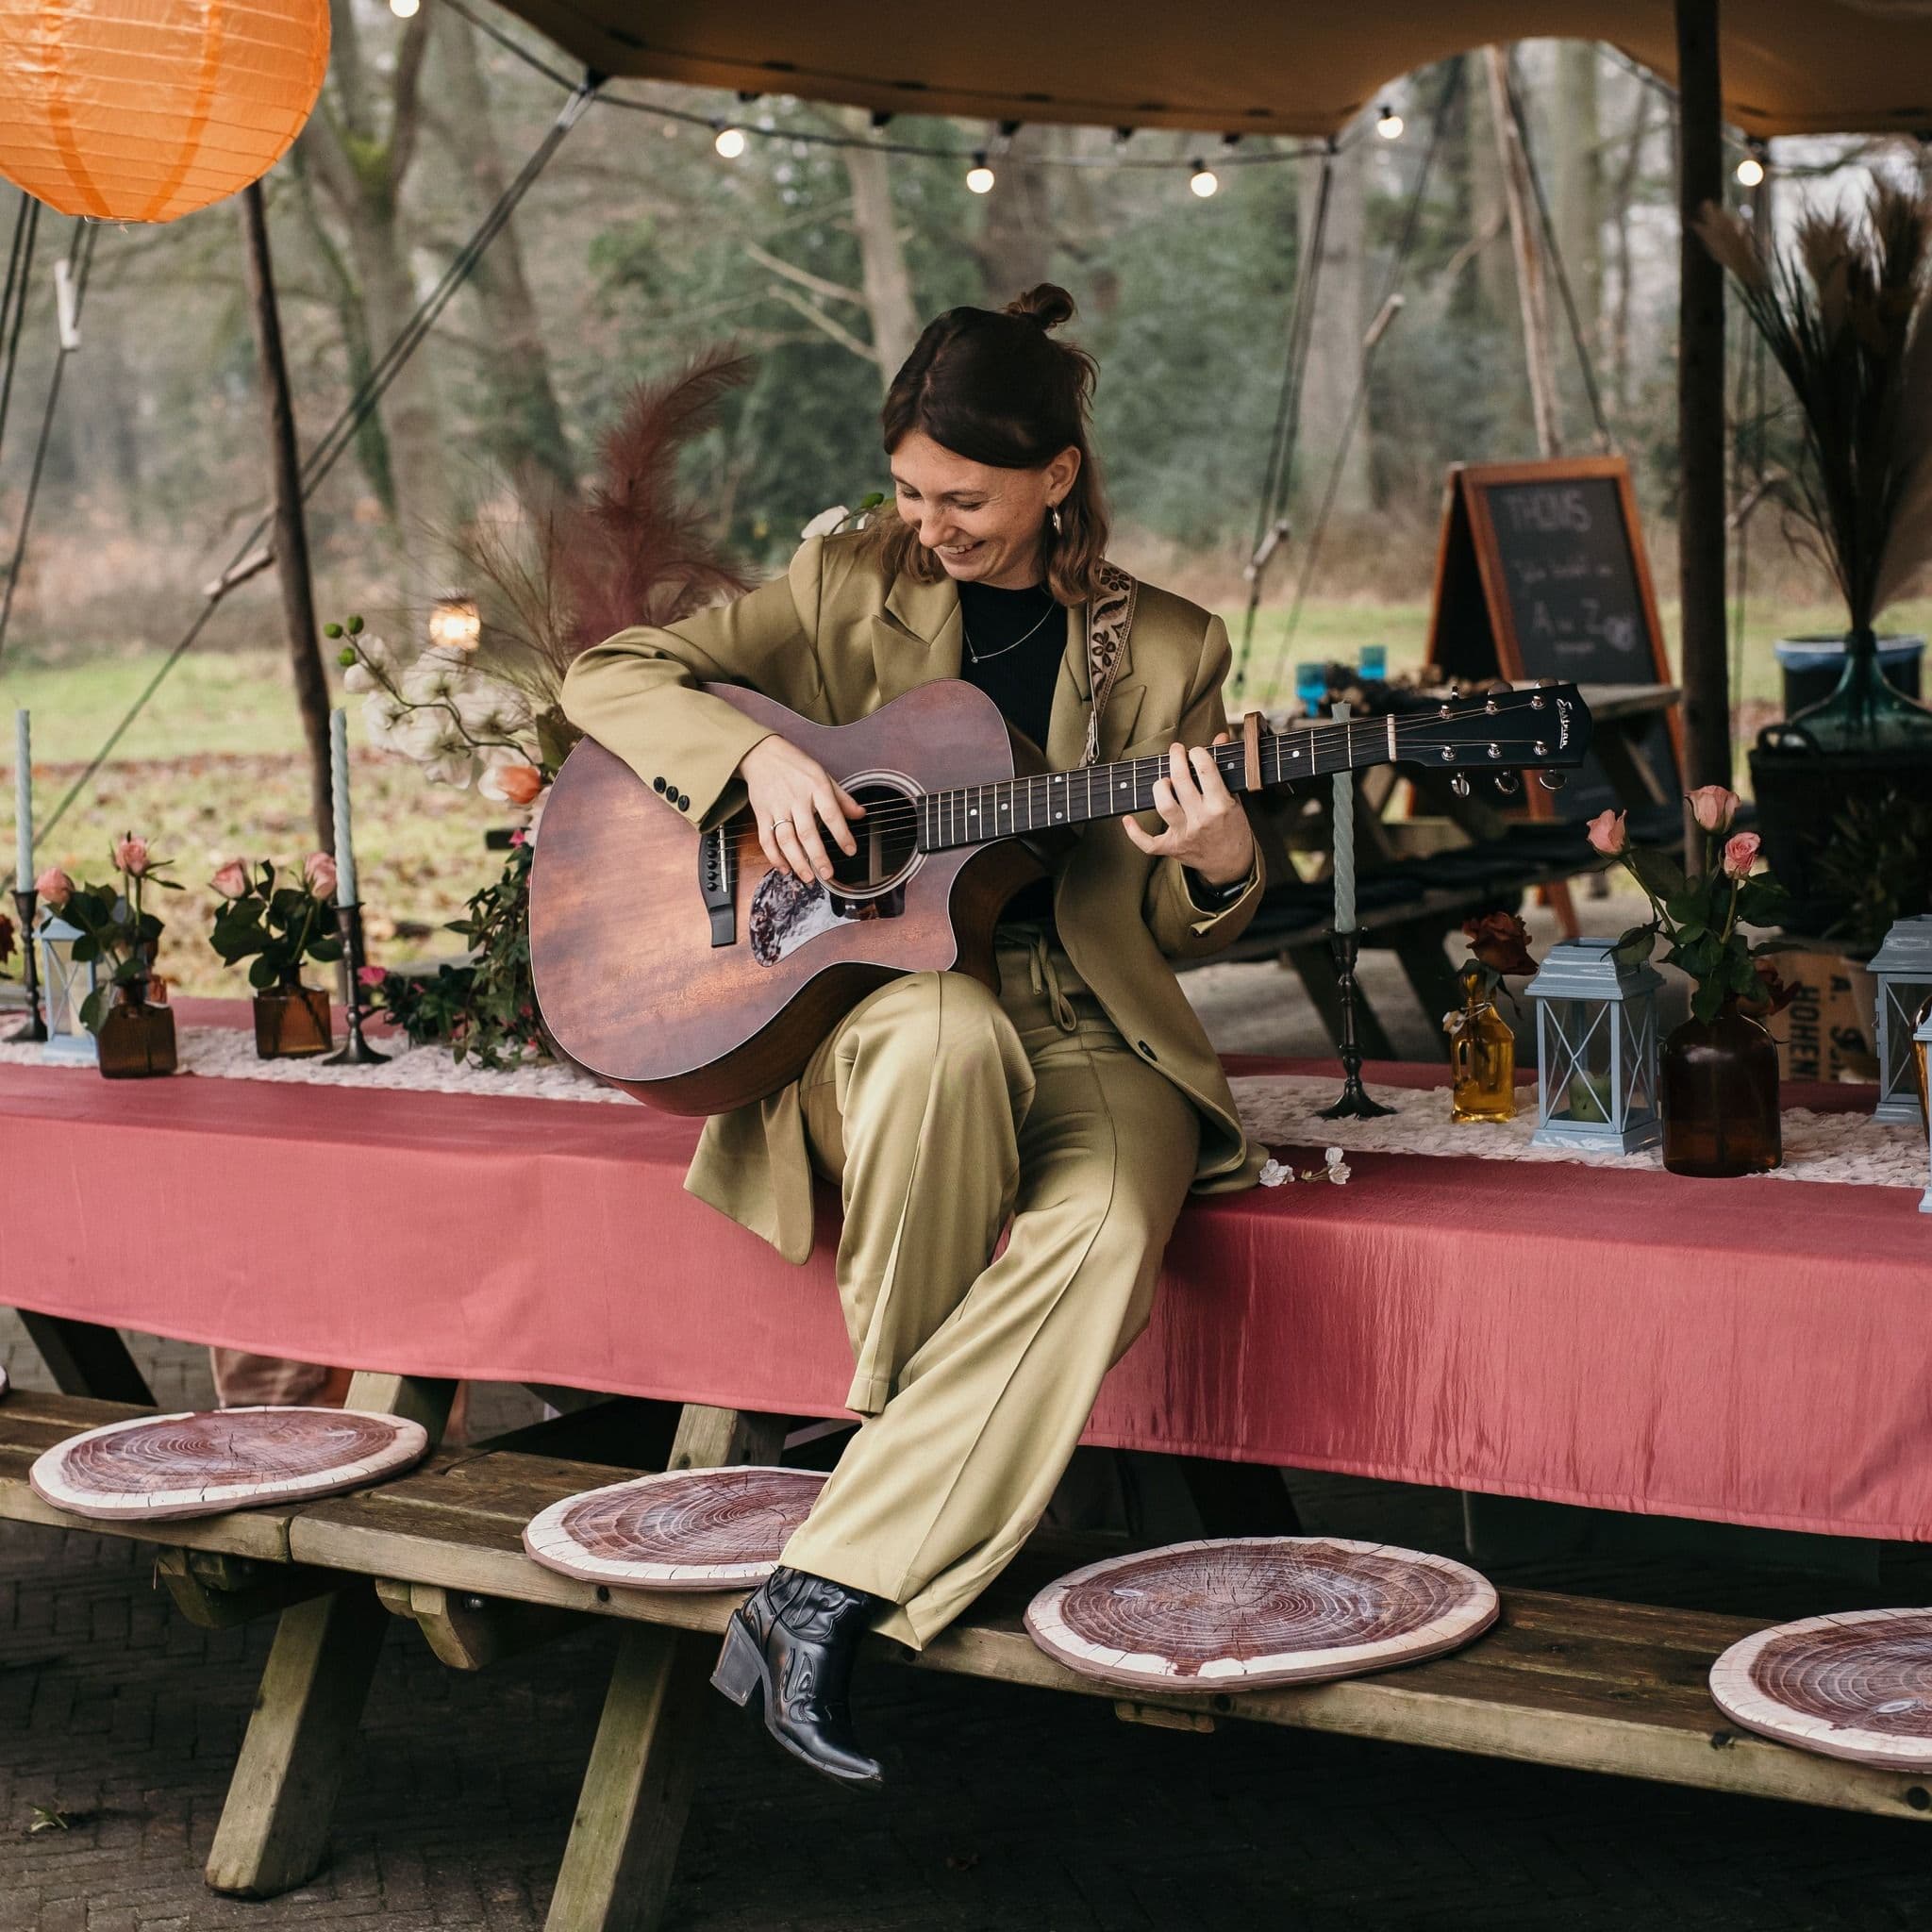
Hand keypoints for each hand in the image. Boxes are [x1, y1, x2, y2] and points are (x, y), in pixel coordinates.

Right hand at [740, 736, 863, 883]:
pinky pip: (766, 839)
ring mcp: (777, 807)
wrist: (762, 754)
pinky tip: (784, 868)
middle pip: (807, 832)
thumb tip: (860, 814)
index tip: (851, 851)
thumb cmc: (796, 766)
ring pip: (786, 839)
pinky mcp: (761, 813)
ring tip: (808, 877)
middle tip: (827, 874)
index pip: (831, 814)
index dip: (842, 834)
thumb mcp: (823, 775)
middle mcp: (796, 798)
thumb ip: (842, 798)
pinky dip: (774, 857)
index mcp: (815, 787)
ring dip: (797, 861)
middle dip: (818, 856)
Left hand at [1120, 732, 1254, 885]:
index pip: (1207, 771)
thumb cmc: (1233, 827)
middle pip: (1181, 782)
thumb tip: (1220, 737)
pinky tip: (1128, 819)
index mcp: (1220, 805)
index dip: (1198, 754)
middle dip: (1176, 760)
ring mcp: (1185, 835)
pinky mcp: (1172, 848)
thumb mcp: (1235, 797)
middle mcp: (1201, 820)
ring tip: (1165, 781)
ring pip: (1164, 806)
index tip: (1195, 750)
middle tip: (1176, 750)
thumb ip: (1223, 768)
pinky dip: (1135, 833)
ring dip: (1160, 787)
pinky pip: (1148, 843)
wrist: (1232, 864)